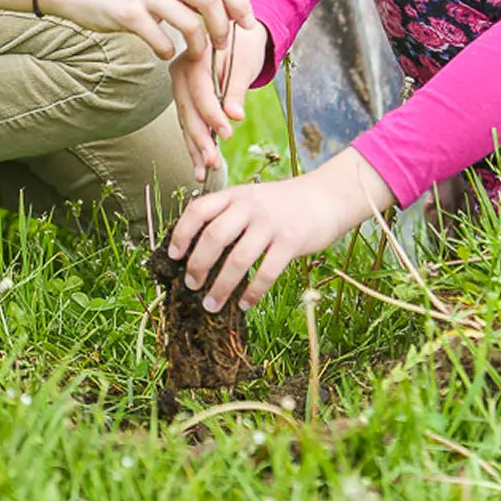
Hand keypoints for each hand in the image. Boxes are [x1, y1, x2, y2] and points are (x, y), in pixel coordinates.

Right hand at [38, 0, 253, 60]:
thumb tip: (232, 6)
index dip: (240, 2)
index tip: (247, 24)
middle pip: (211, 0)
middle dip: (222, 28)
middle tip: (221, 44)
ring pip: (190, 24)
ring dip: (199, 46)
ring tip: (195, 54)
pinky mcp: (128, 13)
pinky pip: (162, 40)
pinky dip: (168, 52)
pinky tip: (164, 52)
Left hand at [168, 149, 394, 310]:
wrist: (326, 197)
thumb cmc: (283, 204)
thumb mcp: (253, 198)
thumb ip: (230, 215)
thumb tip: (198, 249)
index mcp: (236, 194)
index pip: (199, 210)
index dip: (182, 233)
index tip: (173, 256)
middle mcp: (250, 206)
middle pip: (214, 237)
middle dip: (197, 265)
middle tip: (191, 287)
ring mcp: (271, 223)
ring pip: (238, 260)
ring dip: (221, 287)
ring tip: (211, 305)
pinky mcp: (291, 241)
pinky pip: (266, 272)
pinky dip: (252, 292)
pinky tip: (245, 304)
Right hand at [171, 19, 268, 180]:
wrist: (240, 33)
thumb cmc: (245, 44)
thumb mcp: (245, 62)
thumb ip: (236, 89)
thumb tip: (234, 116)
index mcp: (194, 57)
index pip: (200, 91)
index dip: (212, 115)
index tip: (227, 134)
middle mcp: (181, 71)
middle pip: (188, 109)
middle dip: (200, 139)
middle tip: (212, 161)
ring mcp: (180, 85)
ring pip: (186, 120)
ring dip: (195, 147)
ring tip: (204, 171)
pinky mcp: (186, 97)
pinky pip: (189, 121)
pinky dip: (194, 142)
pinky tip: (199, 163)